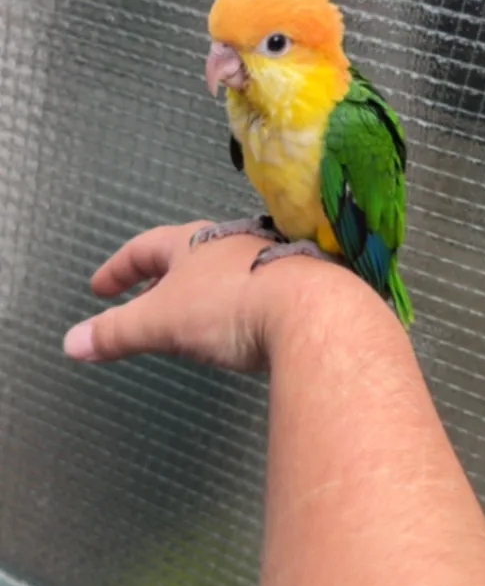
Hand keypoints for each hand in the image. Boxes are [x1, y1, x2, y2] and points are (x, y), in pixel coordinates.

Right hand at [62, 221, 346, 371]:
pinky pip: (256, 292)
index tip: (99, 290)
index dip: (118, 268)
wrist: (313, 313)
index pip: (145, 248)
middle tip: (141, 302)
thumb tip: (70, 342)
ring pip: (224, 273)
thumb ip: (117, 332)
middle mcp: (231, 243)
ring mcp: (268, 262)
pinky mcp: (298, 287)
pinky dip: (236, 308)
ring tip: (190, 319)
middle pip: (187, 256)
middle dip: (161, 280)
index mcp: (192, 244)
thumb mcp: (162, 323)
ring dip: (201, 293)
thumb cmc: (229, 308)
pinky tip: (241, 330)